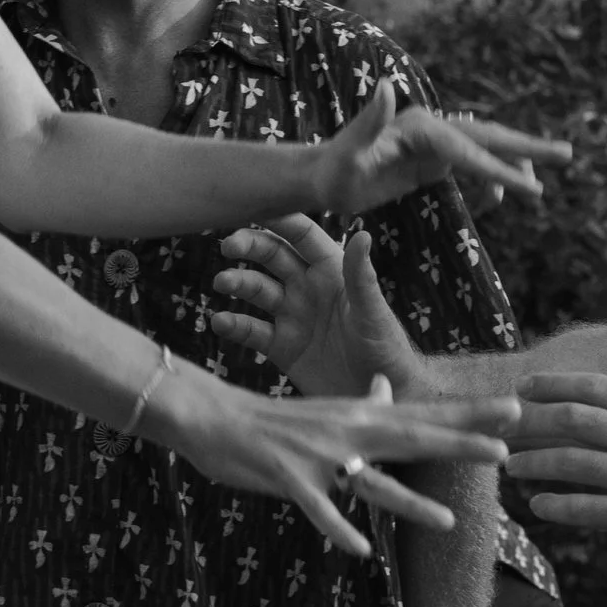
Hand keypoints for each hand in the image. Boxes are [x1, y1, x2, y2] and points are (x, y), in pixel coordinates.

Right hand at [162, 369, 516, 560]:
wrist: (213, 415)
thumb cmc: (271, 419)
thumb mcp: (324, 408)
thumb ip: (363, 403)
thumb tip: (388, 388)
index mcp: (359, 416)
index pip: (425, 413)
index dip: (470, 414)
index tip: (515, 410)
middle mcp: (347, 431)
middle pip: (414, 439)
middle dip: (460, 445)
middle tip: (506, 451)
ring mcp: (319, 456)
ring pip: (373, 483)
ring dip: (412, 504)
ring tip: (450, 522)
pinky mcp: (288, 477)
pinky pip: (318, 508)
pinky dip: (337, 527)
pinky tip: (357, 550)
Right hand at [215, 220, 422, 397]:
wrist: (380, 397)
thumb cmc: (386, 348)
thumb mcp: (372, 311)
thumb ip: (360, 276)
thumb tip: (362, 234)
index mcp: (332, 271)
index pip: (301, 236)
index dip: (279, 220)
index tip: (253, 208)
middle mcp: (308, 288)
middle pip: (272, 257)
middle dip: (249, 247)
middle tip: (227, 246)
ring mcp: (293, 317)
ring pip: (257, 290)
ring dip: (238, 283)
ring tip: (222, 283)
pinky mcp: (282, 347)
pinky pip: (252, 331)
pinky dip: (234, 325)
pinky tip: (220, 322)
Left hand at [317, 80, 568, 219]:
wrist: (320, 177)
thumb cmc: (333, 170)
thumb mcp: (348, 150)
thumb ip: (369, 120)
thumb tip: (386, 86)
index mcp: (421, 127)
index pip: (470, 150)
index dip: (501, 168)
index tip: (531, 188)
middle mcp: (432, 128)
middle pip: (489, 137)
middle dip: (528, 148)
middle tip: (568, 154)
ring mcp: (433, 142)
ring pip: (485, 148)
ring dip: (517, 160)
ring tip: (548, 173)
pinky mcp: (429, 158)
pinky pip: (470, 165)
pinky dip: (490, 176)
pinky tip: (500, 196)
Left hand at [513, 313, 606, 575]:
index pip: (596, 387)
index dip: (554, 384)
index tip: (523, 387)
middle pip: (575, 419)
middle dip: (531, 420)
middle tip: (503, 424)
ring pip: (572, 464)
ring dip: (533, 464)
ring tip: (510, 466)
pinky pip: (585, 509)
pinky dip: (555, 507)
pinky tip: (537, 507)